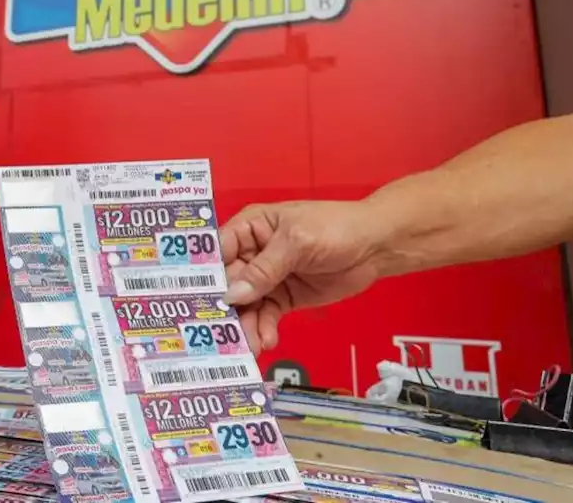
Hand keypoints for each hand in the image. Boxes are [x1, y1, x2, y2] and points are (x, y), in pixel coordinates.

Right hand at [219, 200, 390, 351]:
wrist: (377, 246)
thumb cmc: (337, 228)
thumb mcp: (297, 242)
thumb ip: (264, 269)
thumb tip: (232, 295)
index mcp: (249, 227)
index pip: (217, 251)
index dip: (205, 275)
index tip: (195, 302)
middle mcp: (252, 253)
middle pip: (228, 283)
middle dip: (225, 308)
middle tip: (220, 334)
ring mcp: (267, 277)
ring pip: (245, 304)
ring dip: (244, 325)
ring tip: (249, 345)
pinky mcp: (284, 297)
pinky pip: (265, 315)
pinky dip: (263, 329)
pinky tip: (266, 340)